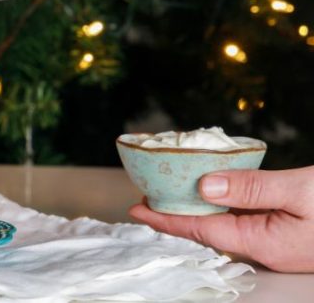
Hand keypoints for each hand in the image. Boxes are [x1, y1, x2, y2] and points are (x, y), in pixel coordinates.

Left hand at [129, 167, 313, 272]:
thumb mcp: (299, 189)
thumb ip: (251, 187)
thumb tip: (204, 184)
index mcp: (264, 243)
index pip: (201, 230)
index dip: (166, 219)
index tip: (136, 209)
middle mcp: (267, 248)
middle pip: (209, 230)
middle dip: (177, 214)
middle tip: (148, 194)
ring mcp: (280, 244)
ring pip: (227, 225)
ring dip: (200, 209)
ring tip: (173, 190)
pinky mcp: (290, 235)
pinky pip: (247, 221)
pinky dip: (225, 205)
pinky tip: (216, 192)